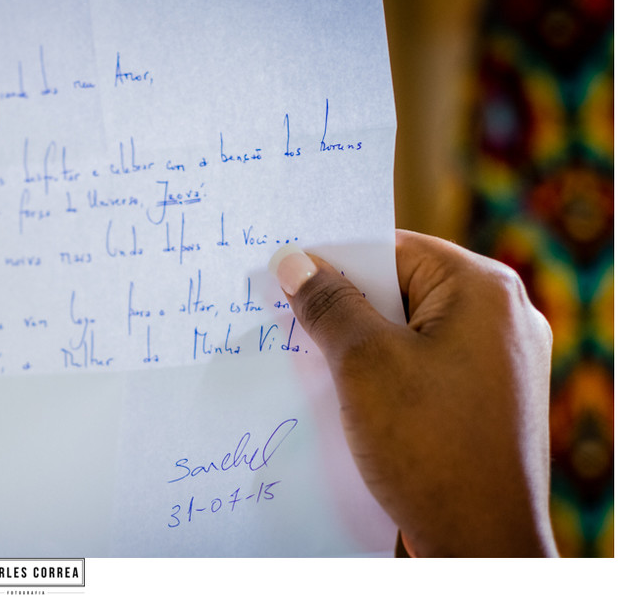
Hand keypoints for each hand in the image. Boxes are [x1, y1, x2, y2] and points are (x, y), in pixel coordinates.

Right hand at [268, 230, 557, 556]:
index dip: (336, 261)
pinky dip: (386, 376)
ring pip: (411, 333)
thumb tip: (294, 262)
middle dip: (347, 308)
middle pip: (403, 289)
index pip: (394, 250)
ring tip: (318, 365)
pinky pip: (426, 368)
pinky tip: (350, 399)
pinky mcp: (487, 402)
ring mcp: (500, 364)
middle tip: (293, 321)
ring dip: (362, 347)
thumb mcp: (364, 364)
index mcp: (485, 290)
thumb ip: (328, 305)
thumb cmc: (430, 446)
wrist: (481, 542)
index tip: (288, 277)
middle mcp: (503, 319)